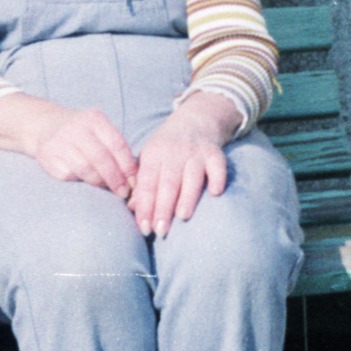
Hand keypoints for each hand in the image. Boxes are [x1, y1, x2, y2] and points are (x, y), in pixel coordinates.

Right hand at [26, 105, 138, 197]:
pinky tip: (83, 180)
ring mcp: (59, 140)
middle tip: (122, 192)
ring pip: (84, 168)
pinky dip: (78, 180)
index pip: (116, 144)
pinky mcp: (46, 155)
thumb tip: (134, 179)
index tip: (134, 182)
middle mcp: (75, 127)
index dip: (127, 166)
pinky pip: (67, 174)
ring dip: (98, 182)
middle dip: (114, 178)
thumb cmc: (82, 133)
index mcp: (94, 118)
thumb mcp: (99, 131)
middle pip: (100, 157)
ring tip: (105, 188)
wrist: (46, 125)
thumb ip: (115, 150)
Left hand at [128, 98, 233, 237]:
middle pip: (168, 183)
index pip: (147, 183)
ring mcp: (195, 152)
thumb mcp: (150, 160)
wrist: (194, 120)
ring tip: (182, 217)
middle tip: (160, 231)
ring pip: (191, 177)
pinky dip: (217, 178)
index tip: (143, 227)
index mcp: (153, 154)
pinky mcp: (215, 153)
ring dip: (187, 197)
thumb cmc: (167, 149)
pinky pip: (218, 166)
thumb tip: (132, 208)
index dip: (145, 206)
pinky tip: (216, 193)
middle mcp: (174, 152)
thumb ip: (142, 184)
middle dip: (163, 208)